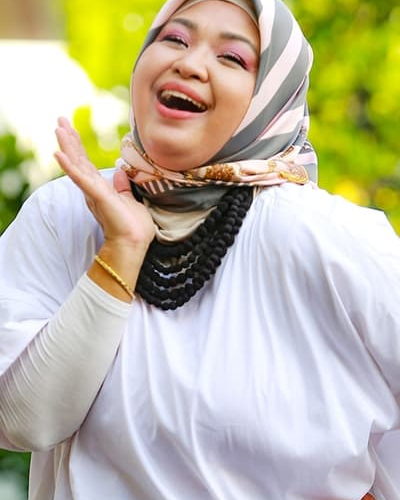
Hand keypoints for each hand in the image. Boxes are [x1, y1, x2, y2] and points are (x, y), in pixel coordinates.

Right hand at [54, 117, 154, 251]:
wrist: (134, 244)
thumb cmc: (134, 227)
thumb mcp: (130, 202)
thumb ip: (122, 188)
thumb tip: (119, 172)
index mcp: (101, 190)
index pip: (87, 164)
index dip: (79, 147)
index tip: (72, 129)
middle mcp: (93, 189)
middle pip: (79, 160)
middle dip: (70, 139)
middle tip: (60, 120)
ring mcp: (94, 193)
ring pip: (77, 165)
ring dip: (67, 146)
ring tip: (58, 128)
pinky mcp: (97, 196)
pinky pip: (81, 179)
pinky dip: (70, 166)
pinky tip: (59, 154)